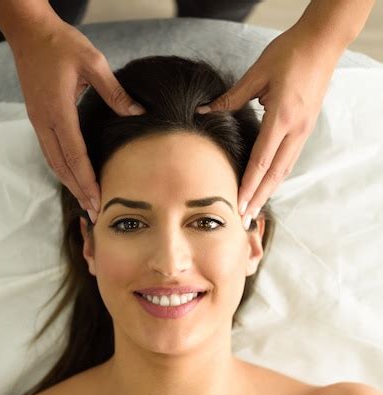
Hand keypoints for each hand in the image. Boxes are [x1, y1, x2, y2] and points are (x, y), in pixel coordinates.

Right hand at [10, 14, 144, 221]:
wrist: (29, 32)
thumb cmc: (61, 43)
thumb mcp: (93, 61)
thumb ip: (115, 91)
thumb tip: (138, 113)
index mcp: (59, 110)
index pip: (75, 155)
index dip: (87, 181)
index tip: (98, 200)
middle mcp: (45, 121)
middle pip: (62, 166)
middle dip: (79, 191)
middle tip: (94, 213)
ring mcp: (38, 122)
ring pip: (54, 162)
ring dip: (69, 184)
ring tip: (85, 203)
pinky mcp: (38, 119)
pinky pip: (50, 152)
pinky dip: (63, 170)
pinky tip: (73, 179)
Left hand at [196, 23, 343, 228]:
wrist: (322, 42)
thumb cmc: (289, 53)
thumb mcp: (257, 73)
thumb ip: (231, 97)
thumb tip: (204, 112)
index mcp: (282, 117)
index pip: (262, 161)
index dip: (248, 185)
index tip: (237, 204)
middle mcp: (295, 130)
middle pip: (275, 174)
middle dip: (259, 198)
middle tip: (244, 219)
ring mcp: (303, 131)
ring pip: (284, 170)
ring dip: (268, 191)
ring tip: (254, 209)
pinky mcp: (305, 128)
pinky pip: (289, 160)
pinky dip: (276, 177)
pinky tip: (266, 185)